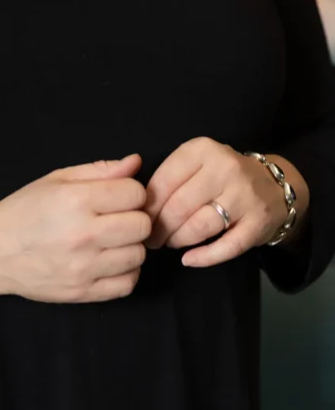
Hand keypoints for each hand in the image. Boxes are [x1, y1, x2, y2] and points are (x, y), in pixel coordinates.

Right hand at [0, 154, 150, 302]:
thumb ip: (99, 170)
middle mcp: (83, 235)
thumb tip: (136, 162)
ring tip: (110, 239)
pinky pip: (128, 284)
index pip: (135, 193)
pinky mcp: (83, 294)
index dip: (131, 191)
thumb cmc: (25, 209)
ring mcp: (84, 268)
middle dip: (134, 217)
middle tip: (116, 217)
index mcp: (76, 200)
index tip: (118, 196)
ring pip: (139, 255)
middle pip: (142, 226)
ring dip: (130, 245)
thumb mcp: (57, 179)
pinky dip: (125, 271)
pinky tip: (109, 260)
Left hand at [143, 137, 308, 267]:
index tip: (138, 218)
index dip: (148, 205)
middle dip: (160, 227)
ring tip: (170, 243)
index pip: (165, 180)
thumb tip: (136, 204)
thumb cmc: (222, 175)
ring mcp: (244, 197)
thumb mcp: (197, 161)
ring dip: (178, 240)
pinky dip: (203, 257)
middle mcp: (225, 169)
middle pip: (180, 206)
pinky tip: (189, 259)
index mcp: (203, 150)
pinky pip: (226, 247)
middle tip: (150, 239)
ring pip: (199, 226)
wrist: (274, 185)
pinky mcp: (258, 223)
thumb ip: (170, 175)